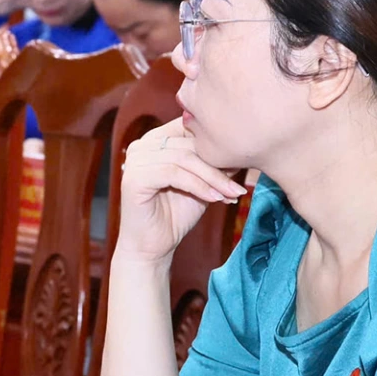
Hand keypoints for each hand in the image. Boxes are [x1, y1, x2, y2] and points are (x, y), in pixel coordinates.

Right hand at [113, 119, 243, 266]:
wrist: (152, 248)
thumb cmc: (175, 215)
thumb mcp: (201, 183)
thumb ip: (213, 163)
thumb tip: (241, 147)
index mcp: (156, 139)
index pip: (190, 127)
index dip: (216, 144)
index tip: (242, 165)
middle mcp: (142, 145)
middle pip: (189, 145)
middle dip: (219, 165)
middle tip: (239, 186)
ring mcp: (135, 160)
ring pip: (184, 159)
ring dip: (213, 178)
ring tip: (231, 194)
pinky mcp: (134, 178)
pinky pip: (173, 174)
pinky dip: (198, 186)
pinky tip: (215, 199)